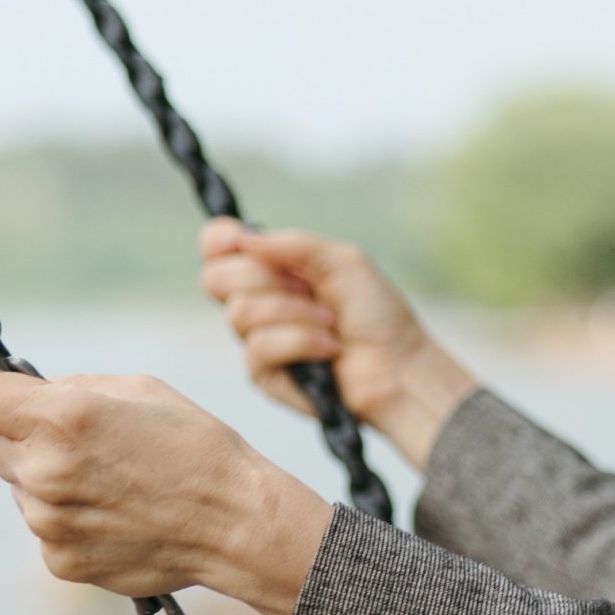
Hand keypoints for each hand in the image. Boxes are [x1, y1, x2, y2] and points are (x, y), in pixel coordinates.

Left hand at [0, 370, 332, 614]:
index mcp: (62, 418)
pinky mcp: (59, 561)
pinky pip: (44, 529)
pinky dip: (70, 520)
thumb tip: (31, 395)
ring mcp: (48, 522)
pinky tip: (116, 515)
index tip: (14, 402)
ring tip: (111, 483)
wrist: (235, 522)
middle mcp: (45, 471)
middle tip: (79, 444)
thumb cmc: (195, 445)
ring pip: (20, 490)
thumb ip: (73, 389)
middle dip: (24, 439)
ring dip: (49, 482)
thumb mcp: (140, 390)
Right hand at [197, 219, 477, 466]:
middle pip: (215, 278)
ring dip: (295, 313)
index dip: (218, 240)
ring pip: (241, 313)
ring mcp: (258, 339)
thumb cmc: (376, 313)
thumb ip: (294, 244)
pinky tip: (329, 348)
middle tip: (308, 287)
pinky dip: (301, 342)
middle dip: (265, 278)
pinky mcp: (264, 375)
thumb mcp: (342, 262)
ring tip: (330, 321)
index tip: (238, 240)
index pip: (218, 248)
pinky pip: (260, 348)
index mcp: (272, 268)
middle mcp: (258, 301)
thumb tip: (244, 239)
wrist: (399, 365)